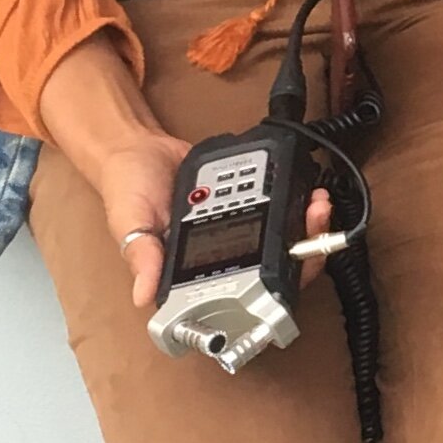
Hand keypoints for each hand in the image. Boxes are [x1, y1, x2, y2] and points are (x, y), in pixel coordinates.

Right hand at [98, 131, 332, 309]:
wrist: (138, 146)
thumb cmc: (126, 190)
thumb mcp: (129, 224)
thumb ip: (141, 255)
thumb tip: (144, 295)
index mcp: (190, 269)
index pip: (234, 292)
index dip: (267, 288)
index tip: (290, 271)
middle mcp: (218, 251)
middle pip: (268, 263)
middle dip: (301, 248)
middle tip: (314, 223)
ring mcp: (234, 223)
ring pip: (278, 234)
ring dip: (304, 222)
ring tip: (316, 203)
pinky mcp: (244, 197)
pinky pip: (273, 202)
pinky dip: (293, 197)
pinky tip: (305, 186)